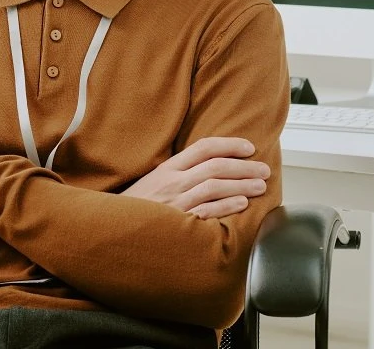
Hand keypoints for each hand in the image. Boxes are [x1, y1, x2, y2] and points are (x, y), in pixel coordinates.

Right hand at [122, 137, 269, 218]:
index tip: (250, 148)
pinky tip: (241, 203)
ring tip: (260, 186)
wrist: (109, 229)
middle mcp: (172, 181)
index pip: (203, 147)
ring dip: (241, 184)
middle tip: (263, 169)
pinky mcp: (175, 223)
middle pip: (215, 166)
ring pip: (214, 186)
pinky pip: (205, 211)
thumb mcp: (153, 183)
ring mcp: (174, 201)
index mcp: (168, 168)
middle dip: (244, 166)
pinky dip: (226, 206)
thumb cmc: (136, 209)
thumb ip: (178, 174)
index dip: (229, 144)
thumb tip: (210, 168)